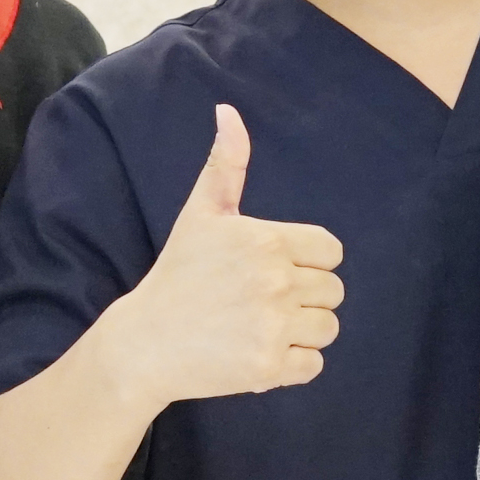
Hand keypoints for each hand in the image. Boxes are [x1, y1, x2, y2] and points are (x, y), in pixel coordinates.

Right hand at [100, 106, 344, 402]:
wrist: (145, 343)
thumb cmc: (178, 275)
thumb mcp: (201, 214)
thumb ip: (225, 165)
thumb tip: (228, 111)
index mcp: (267, 241)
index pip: (331, 251)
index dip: (309, 262)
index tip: (275, 270)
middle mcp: (276, 282)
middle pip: (334, 291)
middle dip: (306, 297)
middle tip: (263, 302)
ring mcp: (274, 327)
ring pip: (329, 328)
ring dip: (303, 331)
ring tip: (263, 327)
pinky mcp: (269, 368)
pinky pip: (314, 365)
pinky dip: (294, 364)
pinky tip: (260, 352)